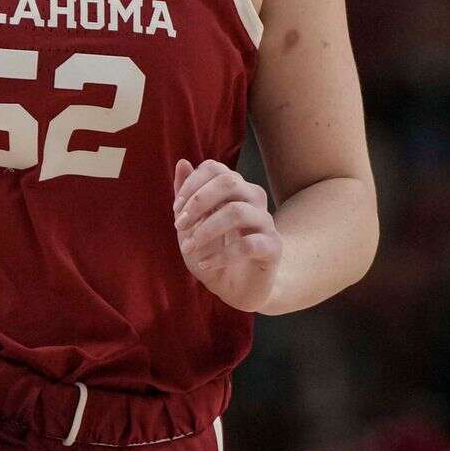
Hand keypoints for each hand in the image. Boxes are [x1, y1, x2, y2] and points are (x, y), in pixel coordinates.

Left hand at [173, 159, 280, 311]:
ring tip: (190, 249)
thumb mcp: (192, 226)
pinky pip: (248, 244)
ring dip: (206, 230)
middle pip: (229, 182)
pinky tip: (206, 264)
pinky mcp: (273, 247)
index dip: (192, 185)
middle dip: (198, 202)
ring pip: (237, 212)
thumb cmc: (214, 252)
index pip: (214, 168)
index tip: (177, 210)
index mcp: (234, 189)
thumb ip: (186, 197)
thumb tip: (182, 162)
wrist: (239, 288)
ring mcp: (265, 222)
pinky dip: (221, 255)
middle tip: (180, 226)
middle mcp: (253, 199)